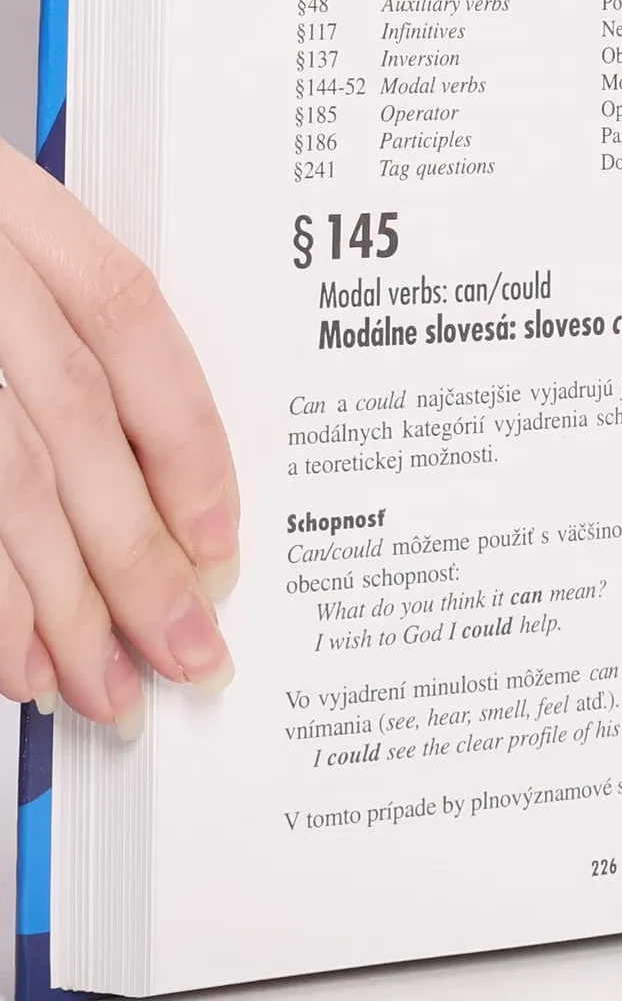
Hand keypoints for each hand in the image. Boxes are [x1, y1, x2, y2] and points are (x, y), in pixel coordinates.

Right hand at [0, 139, 236, 733]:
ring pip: (3, 478)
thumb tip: (139, 483)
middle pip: (71, 419)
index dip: (186, 434)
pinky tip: (12, 659)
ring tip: (100, 683)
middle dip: (136, 553)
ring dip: (55, 601)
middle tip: (186, 648)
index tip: (219, 536)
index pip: (125, 317)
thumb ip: (41, 336)